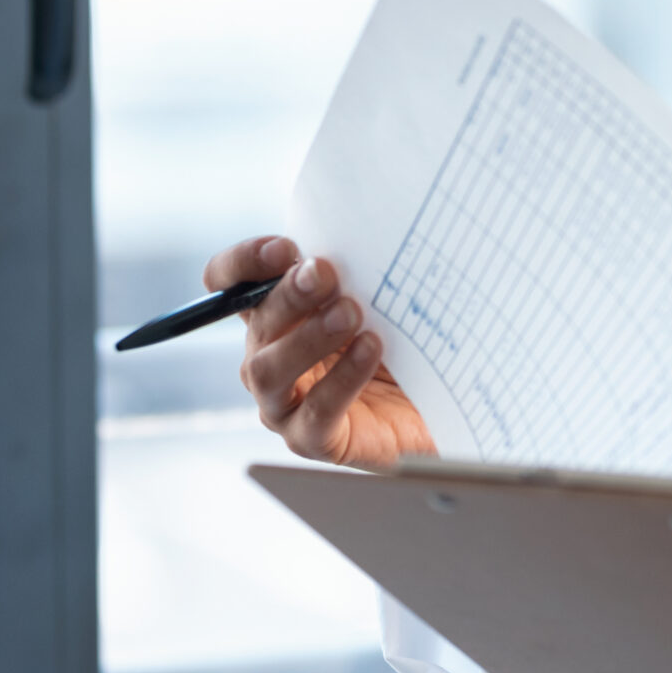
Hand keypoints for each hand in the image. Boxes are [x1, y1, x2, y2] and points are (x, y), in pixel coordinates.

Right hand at [216, 234, 436, 471]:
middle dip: (288, 294)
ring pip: (269, 370)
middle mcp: (269, 357)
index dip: (245, 262)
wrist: (441, 403)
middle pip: (257, 322)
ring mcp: (284, 403)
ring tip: (351, 313)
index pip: (230, 282)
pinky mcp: (314, 439)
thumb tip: (357, 233)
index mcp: (276, 315)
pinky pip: (316, 412)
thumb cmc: (403, 344)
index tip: (284, 248)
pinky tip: (371, 351)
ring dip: (308, 337)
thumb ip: (355, 270)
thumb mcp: (379, 297)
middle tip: (324, 273)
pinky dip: (342, 379)